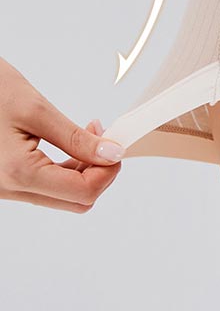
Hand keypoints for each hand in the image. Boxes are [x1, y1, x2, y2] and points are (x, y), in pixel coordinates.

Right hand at [0, 57, 124, 212]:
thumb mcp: (37, 110)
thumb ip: (77, 138)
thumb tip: (113, 154)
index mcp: (17, 174)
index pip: (83, 192)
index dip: (109, 171)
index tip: (117, 144)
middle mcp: (8, 189)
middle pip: (76, 200)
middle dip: (99, 171)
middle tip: (105, 137)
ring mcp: (5, 187)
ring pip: (62, 194)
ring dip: (85, 168)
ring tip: (90, 132)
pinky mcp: (5, 179)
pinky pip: (45, 184)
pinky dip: (66, 167)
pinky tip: (72, 141)